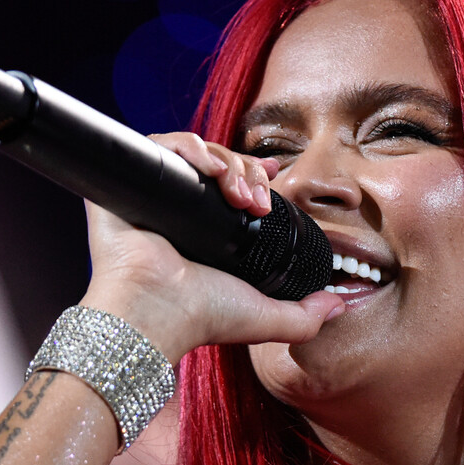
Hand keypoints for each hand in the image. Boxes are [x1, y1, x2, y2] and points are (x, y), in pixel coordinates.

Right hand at [79, 133, 343, 361]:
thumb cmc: (200, 317)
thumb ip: (306, 317)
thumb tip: (337, 304)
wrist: (155, 312)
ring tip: (237, 192)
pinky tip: (212, 170)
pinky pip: (162, 145)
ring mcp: (153, 196)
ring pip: (197, 152)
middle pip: (221, 165)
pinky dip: (191, 148)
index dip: (255, 173)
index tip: (275, 173)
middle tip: (258, 201)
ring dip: (226, 162)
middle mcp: (179, 211)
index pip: (233, 184)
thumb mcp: (266, 318)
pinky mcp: (126, 183)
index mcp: (207, 233)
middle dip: (248, 173)